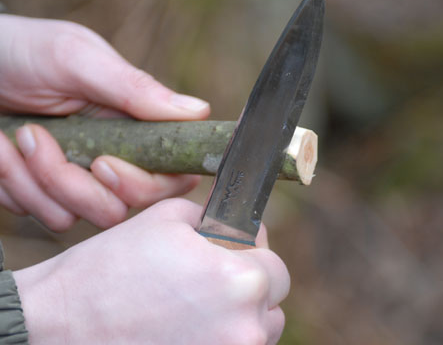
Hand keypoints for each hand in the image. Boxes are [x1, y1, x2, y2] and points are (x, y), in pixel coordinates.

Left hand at [0, 15, 210, 229]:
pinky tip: (2, 151)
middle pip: (121, 207)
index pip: (171, 176)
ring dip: (36, 179)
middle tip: (36, 138)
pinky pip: (41, 215)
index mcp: (134, 128)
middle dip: (76, 184)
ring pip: (76, 217)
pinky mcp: (43, 195)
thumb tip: (200, 111)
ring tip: (16, 135)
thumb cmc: (24, 51)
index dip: (146, 184)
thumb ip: (135, 88)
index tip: (104, 164)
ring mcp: (77, 182)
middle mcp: (112, 160)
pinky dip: (14, 185)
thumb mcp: (76, 58)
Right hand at [14, 199, 288, 344]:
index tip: (233, 252)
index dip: (254, 255)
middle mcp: (245, 327)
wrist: (59, 323)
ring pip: (257, 333)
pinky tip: (186, 329)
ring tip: (198, 307)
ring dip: (240, 318)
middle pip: (271, 304)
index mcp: (240, 279)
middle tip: (213, 280)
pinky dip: (219, 340)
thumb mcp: (167, 218)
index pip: (275, 266)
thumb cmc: (110, 267)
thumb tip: (240, 222)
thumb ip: (217, 217)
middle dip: (249, 287)